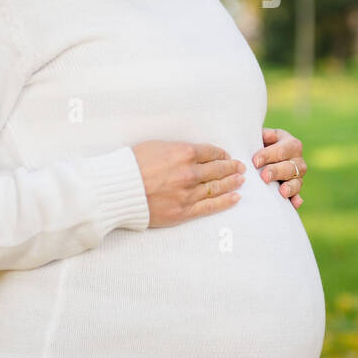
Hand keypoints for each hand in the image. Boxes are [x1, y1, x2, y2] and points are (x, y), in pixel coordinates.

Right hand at [131, 141, 245, 227]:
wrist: (117, 189)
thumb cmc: (131, 164)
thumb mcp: (155, 146)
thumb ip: (176, 149)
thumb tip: (190, 152)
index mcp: (183, 153)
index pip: (210, 152)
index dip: (221, 154)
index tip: (226, 155)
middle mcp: (189, 173)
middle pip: (217, 169)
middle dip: (231, 167)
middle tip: (240, 167)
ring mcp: (187, 193)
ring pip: (216, 187)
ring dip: (231, 183)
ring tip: (241, 180)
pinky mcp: (182, 211)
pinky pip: (209, 206)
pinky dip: (225, 201)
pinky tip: (235, 197)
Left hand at [252, 127, 306, 207]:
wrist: (264, 157)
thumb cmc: (261, 144)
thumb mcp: (262, 136)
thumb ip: (263, 135)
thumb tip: (266, 135)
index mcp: (291, 143)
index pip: (282, 149)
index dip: (268, 155)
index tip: (255, 161)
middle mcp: (298, 159)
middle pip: (290, 166)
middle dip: (276, 171)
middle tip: (264, 177)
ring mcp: (298, 175)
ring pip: (297, 181)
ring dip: (290, 187)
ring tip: (282, 192)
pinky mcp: (295, 188)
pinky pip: (298, 195)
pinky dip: (297, 199)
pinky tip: (294, 203)